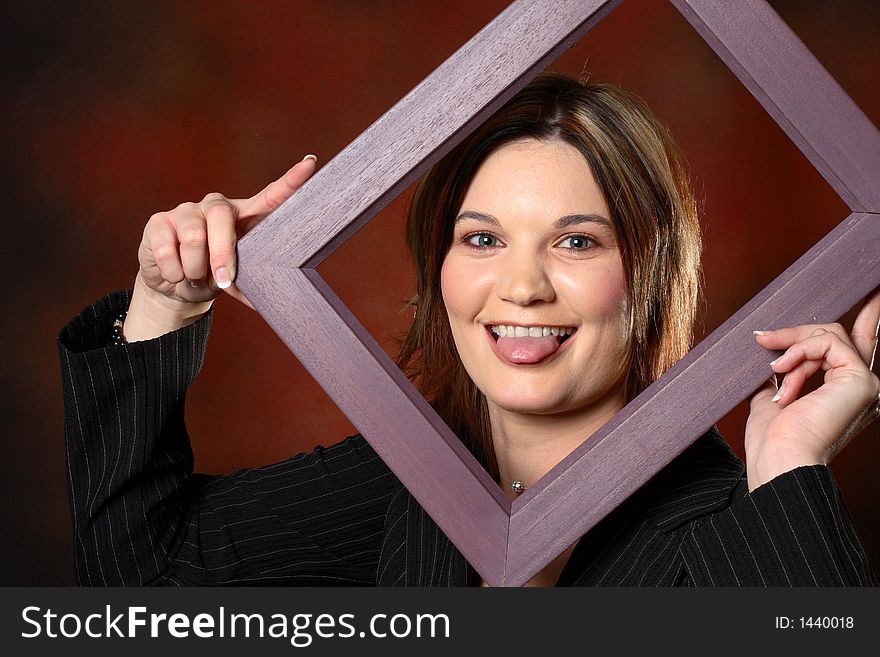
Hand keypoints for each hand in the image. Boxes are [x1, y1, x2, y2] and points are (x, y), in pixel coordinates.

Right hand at [124, 154, 317, 340]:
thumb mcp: (239, 281)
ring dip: (195, 269)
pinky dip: (174, 272)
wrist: (175, 287)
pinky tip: (176, 274)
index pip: (270, 195)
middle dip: (222, 253)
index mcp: (244, 217)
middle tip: (224, 280)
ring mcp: (186, 210)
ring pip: (193, 238)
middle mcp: (216, 207)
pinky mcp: (159, 221)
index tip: (310, 165)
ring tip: (195, 278)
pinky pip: (166, 248)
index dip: (290, 181)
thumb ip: (255, 282)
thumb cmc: (214, 278)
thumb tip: (279, 298)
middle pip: (221, 216)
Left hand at [745, 287, 879, 491]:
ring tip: (772, 367)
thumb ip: (780, 376)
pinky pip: (827, 343)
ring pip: (828, 335)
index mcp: (843, 393)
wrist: (779, 460)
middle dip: (798, 331)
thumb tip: (771, 355)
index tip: (872, 291)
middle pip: (835, 335)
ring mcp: (864, 383)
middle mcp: (860, 387)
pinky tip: (782, 369)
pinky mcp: (860, 380)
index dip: (868, 316)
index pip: (856, 346)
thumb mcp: (770, 400)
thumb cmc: (772, 442)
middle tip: (762, 338)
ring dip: (791, 345)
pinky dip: (799, 351)